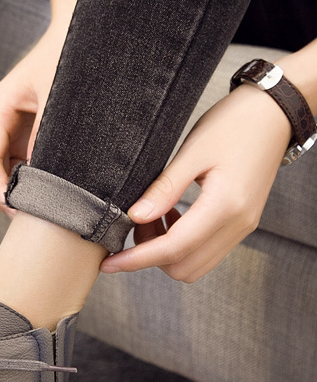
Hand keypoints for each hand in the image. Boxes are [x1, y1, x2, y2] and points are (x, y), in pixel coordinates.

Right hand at [0, 26, 66, 214]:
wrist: (84, 27)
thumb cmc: (72, 52)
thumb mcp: (60, 94)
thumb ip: (48, 133)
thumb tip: (45, 176)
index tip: (15, 209)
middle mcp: (0, 120)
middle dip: (5, 196)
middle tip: (35, 217)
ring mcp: (12, 130)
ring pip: (2, 174)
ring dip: (18, 192)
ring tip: (48, 208)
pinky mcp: (27, 136)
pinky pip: (21, 168)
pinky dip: (32, 184)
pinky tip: (55, 193)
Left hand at [100, 84, 290, 281]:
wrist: (272, 113)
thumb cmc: (233, 124)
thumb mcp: (191, 152)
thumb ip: (163, 188)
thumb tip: (135, 217)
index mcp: (225, 206)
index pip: (173, 248)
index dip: (136, 259)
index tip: (108, 263)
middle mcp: (238, 224)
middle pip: (183, 267)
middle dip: (150, 256)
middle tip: (135, 225)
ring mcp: (242, 227)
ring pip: (195, 265)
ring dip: (166, 252)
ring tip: (153, 217)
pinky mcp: (241, 224)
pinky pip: (206, 251)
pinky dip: (181, 245)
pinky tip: (171, 215)